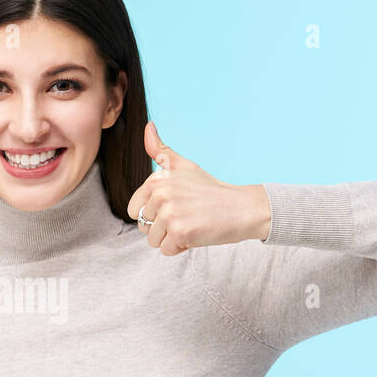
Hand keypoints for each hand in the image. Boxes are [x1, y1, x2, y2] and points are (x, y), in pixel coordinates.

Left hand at [125, 121, 271, 254]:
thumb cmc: (211, 189)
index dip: (154, 214)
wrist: (241, 207)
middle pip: (143, 227)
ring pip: (153, 241)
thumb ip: (160, 150)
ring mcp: (170, 213)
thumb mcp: (184, 165)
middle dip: (162, 228)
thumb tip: (148, 126)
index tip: (175, 206)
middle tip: (185, 216)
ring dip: (171, 239)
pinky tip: (196, 233)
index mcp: (157, 179)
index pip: (134, 210)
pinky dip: (181, 247)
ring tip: (191, 224)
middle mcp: (161, 194)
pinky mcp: (180, 232)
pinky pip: (166, 250)